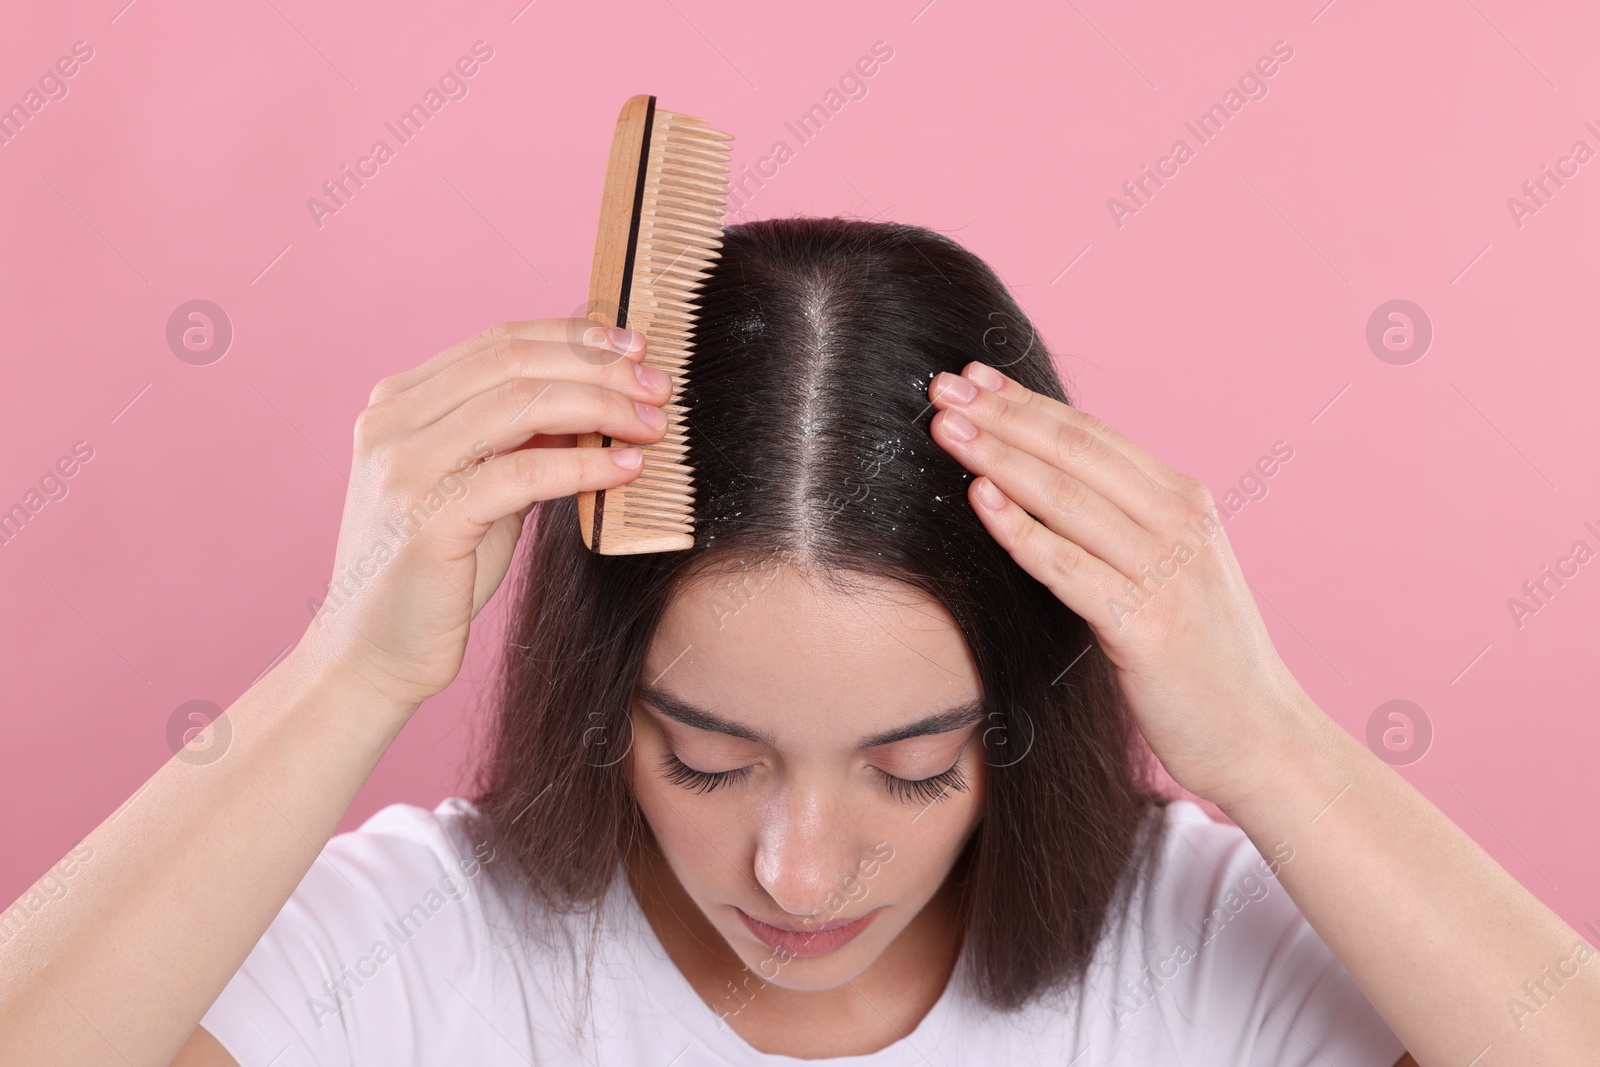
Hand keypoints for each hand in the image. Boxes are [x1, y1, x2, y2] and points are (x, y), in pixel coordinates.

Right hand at [296, 319, 673, 708]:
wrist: (375, 654)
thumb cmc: (439, 572)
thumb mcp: (485, 487)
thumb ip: (525, 439)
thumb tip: (600, 395)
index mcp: (398, 402)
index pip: (499, 342)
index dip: (574, 338)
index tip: (635, 349)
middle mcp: (391, 422)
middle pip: (513, 362)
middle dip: (598, 368)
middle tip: (660, 387)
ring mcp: (403, 468)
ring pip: (521, 404)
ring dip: (601, 408)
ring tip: (653, 426)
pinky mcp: (426, 520)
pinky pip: (523, 473)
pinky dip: (584, 466)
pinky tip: (626, 471)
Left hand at [926, 360, 1310, 804]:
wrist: (1259, 738)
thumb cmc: (1200, 660)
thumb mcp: (1170, 570)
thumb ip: (1122, 525)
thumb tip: (1043, 481)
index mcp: (1184, 503)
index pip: (1093, 436)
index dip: (1028, 402)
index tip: (973, 378)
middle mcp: (1181, 525)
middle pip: (1077, 452)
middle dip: (1003, 416)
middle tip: (942, 388)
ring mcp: (1169, 573)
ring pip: (1069, 499)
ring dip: (1001, 458)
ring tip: (946, 431)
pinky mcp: (1150, 626)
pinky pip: (1071, 568)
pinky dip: (1023, 530)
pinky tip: (980, 500)